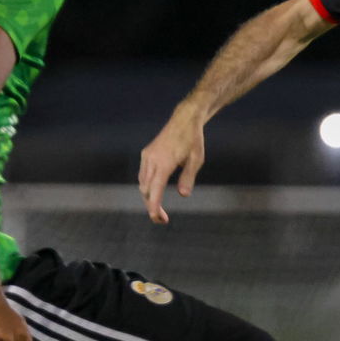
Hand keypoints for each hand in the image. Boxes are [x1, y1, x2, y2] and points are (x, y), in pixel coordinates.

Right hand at [138, 109, 205, 223]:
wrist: (184, 120)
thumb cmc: (193, 140)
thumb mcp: (196, 159)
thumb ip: (189, 177)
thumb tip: (183, 195)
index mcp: (164, 162)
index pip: (155, 189)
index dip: (154, 205)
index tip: (155, 217)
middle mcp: (152, 159)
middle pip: (146, 190)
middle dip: (152, 206)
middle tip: (163, 220)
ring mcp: (147, 156)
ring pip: (143, 183)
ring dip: (149, 197)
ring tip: (159, 210)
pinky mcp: (146, 154)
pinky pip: (143, 175)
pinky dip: (148, 186)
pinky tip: (155, 193)